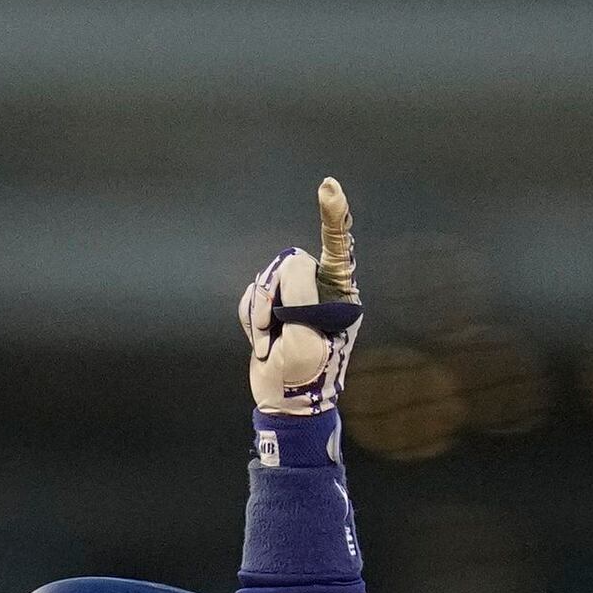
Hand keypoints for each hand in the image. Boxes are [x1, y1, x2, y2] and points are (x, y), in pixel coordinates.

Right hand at [242, 177, 362, 417]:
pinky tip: (264, 342)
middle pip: (290, 263)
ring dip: (262, 313)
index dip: (333, 216)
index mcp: (340, 294)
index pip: (338, 247)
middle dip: (276, 295)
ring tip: (271, 342)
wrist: (285, 405)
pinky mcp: (273, 306)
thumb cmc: (306, 376)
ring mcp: (295, 297)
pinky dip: (252, 320)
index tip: (328, 187)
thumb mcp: (306, 339)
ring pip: (267, 278)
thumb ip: (302, 297)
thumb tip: (292, 266)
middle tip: (276, 331)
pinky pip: (252, 296)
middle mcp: (320, 289)